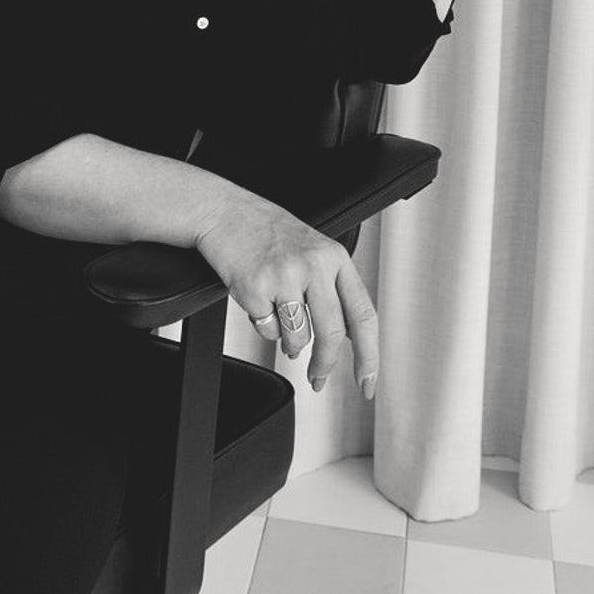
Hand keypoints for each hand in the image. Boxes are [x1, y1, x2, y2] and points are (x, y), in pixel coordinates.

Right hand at [194, 192, 377, 397]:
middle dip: (324, 365)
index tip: (366, 381)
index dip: (369, 354)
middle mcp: (314, 265)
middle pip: (331, 334)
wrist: (225, 211)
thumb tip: (344, 337)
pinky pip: (267, 329)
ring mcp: (285, 276)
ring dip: (287, 340)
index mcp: (334, 257)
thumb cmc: (266, 231)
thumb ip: (331, 288)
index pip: (363, 315)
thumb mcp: (312, 250)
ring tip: (276, 313)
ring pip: (298, 336)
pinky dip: (262, 322)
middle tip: (317, 378)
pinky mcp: (256, 287)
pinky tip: (257, 297)